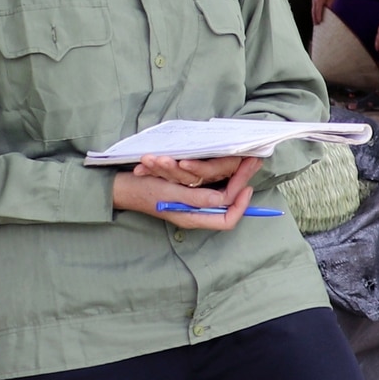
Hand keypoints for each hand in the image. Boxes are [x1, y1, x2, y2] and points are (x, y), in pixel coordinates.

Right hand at [115, 157, 260, 229]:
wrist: (124, 186)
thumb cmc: (145, 191)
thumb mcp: (171, 194)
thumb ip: (196, 199)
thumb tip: (223, 200)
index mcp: (194, 217)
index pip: (227, 219)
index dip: (241, 205)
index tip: (248, 186)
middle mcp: (197, 212)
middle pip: (229, 201)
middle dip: (242, 181)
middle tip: (254, 162)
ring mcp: (194, 202)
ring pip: (222, 190)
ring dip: (234, 174)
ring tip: (247, 160)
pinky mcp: (190, 191)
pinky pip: (210, 183)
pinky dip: (220, 172)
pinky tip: (231, 161)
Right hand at [310, 0, 341, 25]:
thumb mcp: (331, 0)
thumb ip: (329, 6)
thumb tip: (329, 13)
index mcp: (319, 0)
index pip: (318, 10)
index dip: (318, 16)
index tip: (319, 22)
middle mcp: (315, 0)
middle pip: (314, 11)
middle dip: (315, 18)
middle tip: (316, 25)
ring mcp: (313, 0)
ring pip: (313, 10)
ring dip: (313, 17)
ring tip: (315, 23)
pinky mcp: (313, 1)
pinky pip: (313, 9)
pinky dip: (314, 13)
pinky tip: (315, 18)